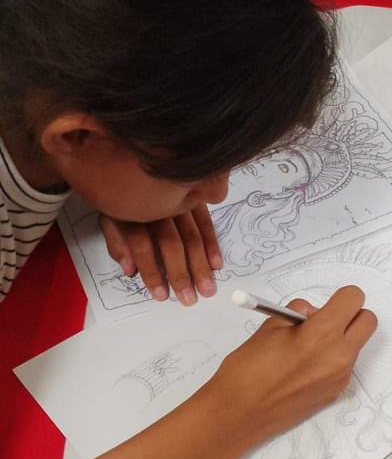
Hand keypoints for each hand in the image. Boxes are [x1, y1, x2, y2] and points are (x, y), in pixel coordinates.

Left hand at [99, 205, 222, 305]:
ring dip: (200, 264)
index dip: (150, 271)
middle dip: (180, 273)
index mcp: (132, 212)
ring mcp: (178, 200)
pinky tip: (216, 264)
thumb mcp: (108, 215)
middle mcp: (157, 206)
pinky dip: (212, 243)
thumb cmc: (119, 194)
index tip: (160, 294)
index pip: (142, 245)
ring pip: (191, 235)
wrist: (130, 159)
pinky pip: (206, 221)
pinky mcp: (194, 197)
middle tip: (189, 299)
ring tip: (207, 288)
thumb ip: (116, 242)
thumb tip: (129, 270)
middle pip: (170, 243)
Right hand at [205, 286, 376, 448]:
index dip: (340, 297)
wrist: (239, 413)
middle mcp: (339, 356)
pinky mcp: (335, 393)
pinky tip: (303, 368)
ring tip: (305, 348)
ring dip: (340, 339)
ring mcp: (340, 377)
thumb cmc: (248, 369)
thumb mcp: (270, 326)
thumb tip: (313, 312)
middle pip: (368, 321)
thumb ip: (298, 313)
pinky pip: (344, 366)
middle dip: (350, 315)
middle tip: (324, 321)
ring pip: (356, 345)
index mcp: (322, 334)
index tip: (326, 304)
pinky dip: (331, 360)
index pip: (354, 299)